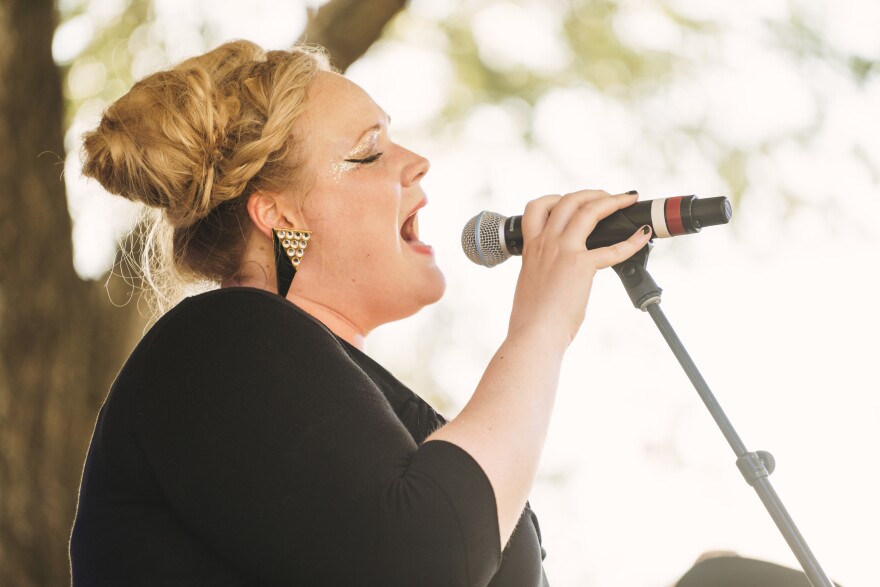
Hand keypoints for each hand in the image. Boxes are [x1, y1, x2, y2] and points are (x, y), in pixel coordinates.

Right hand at [507, 189, 651, 345]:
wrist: (534, 333)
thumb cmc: (532, 317)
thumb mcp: (531, 283)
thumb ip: (544, 270)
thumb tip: (557, 274)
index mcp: (531, 248)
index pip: (536, 207)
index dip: (556, 198)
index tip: (572, 202)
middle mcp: (545, 243)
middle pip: (568, 201)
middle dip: (591, 194)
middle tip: (607, 197)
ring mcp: (563, 251)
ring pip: (588, 210)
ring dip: (612, 201)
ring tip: (626, 200)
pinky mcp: (581, 265)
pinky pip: (613, 248)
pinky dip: (632, 241)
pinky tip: (642, 237)